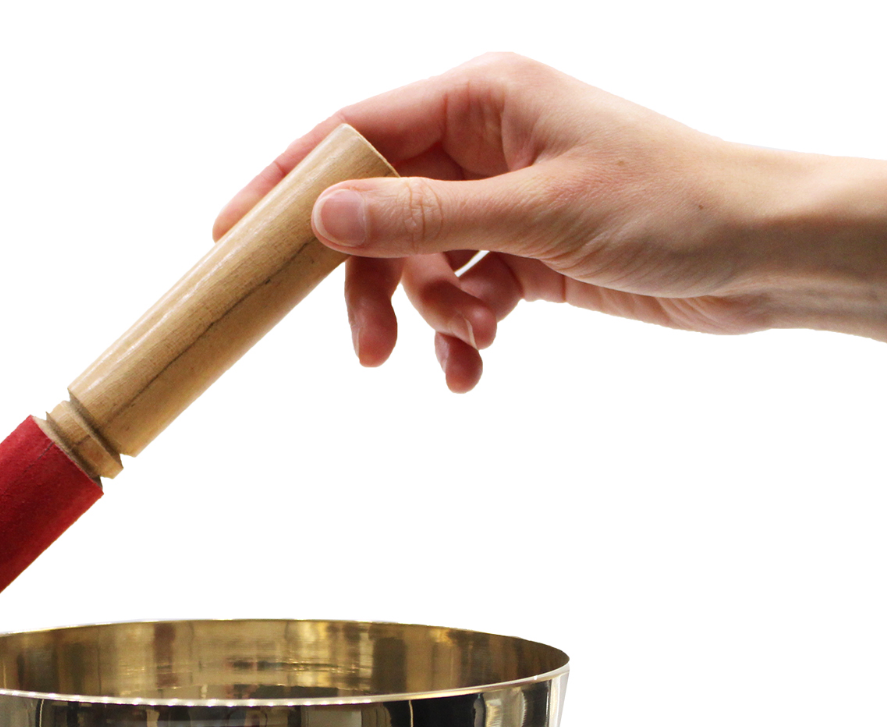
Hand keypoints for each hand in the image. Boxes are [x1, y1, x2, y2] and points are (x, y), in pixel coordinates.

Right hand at [216, 54, 886, 390]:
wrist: (759, 256)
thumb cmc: (670, 206)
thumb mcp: (536, 213)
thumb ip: (423, 217)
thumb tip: (323, 216)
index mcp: (480, 98)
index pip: (352, 133)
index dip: (286, 184)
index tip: (231, 237)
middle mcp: (480, 143)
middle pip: (376, 212)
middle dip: (371, 285)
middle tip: (366, 352)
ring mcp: (498, 202)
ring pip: (416, 264)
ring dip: (429, 315)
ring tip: (470, 347)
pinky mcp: (520, 255)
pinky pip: (458, 296)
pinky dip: (460, 334)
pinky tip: (479, 363)